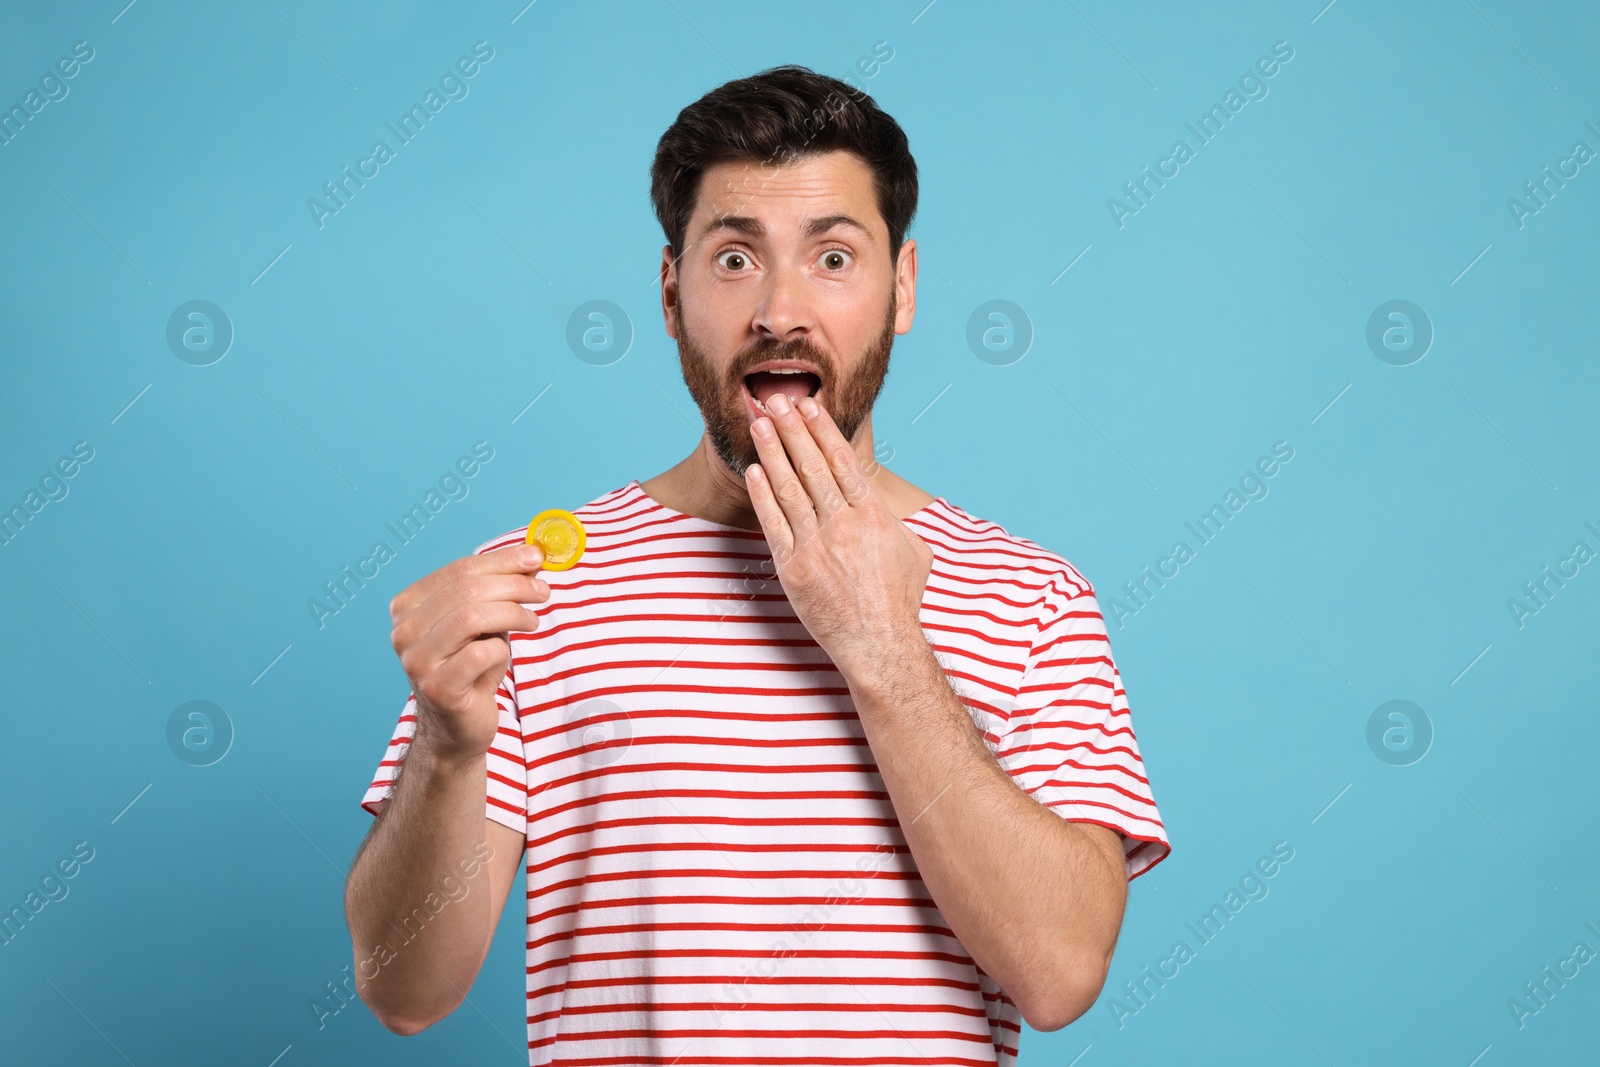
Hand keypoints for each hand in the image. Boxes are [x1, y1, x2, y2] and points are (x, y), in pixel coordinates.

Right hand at [388, 543, 550, 760]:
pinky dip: (502, 648)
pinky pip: (480, 653)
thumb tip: (532, 555)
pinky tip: (506, 654)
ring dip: (513, 612)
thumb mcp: (484, 621)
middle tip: (543, 591)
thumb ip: (501, 588)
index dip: (503, 560)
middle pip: (468, 589)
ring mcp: (416, 661)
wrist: (457, 727)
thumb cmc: (472, 668)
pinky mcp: (437, 688)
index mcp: (407, 606)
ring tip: (533, 620)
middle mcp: (404, 631)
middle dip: (514, 584)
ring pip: (472, 616)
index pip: (460, 569)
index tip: (536, 556)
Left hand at [743, 391, 933, 676]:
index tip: (809, 405)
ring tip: (759, 423)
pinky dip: (763, 495)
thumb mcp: (915, 551)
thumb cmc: (900, 600)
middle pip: (813, 465)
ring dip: (773, 452)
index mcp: (874, 515)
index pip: (843, 460)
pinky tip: (755, 471)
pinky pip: (774, 524)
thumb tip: (885, 506)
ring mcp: (817, 546)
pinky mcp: (794, 569)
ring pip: (790, 488)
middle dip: (793, 429)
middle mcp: (844, 524)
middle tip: (776, 400)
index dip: (823, 429)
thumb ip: (895, 521)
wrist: (880, 644)